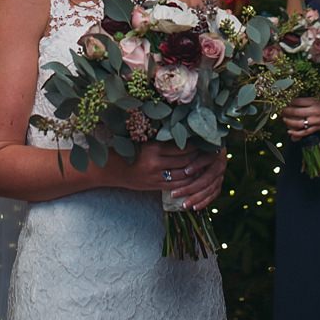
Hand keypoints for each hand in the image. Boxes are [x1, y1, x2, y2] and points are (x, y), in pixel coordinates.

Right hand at [104, 143, 224, 209]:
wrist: (109, 169)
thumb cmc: (126, 150)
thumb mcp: (142, 141)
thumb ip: (161, 140)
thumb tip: (184, 133)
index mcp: (153, 147)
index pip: (182, 146)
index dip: (196, 144)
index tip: (205, 139)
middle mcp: (155, 163)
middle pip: (185, 159)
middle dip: (199, 155)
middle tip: (210, 150)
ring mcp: (155, 177)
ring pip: (184, 174)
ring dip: (196, 169)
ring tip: (205, 162)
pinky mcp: (154, 186)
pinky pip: (177, 185)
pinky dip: (188, 181)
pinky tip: (194, 176)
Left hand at [169, 148, 228, 211]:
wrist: (211, 149)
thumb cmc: (197, 145)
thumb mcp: (194, 144)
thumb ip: (188, 147)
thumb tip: (175, 146)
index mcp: (215, 152)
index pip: (207, 158)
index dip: (197, 165)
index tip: (185, 171)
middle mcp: (220, 165)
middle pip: (207, 178)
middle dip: (190, 188)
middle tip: (174, 194)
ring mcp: (221, 176)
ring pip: (210, 189)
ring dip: (196, 198)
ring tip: (183, 205)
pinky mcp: (219, 184)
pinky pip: (213, 195)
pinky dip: (204, 202)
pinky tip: (194, 208)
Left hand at [282, 96, 319, 140]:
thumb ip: (311, 98)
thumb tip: (298, 99)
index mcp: (315, 102)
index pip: (298, 101)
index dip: (290, 101)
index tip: (286, 101)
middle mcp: (314, 112)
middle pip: (295, 112)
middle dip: (286, 111)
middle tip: (282, 110)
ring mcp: (315, 122)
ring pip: (298, 123)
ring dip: (289, 122)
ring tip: (284, 119)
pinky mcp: (316, 129)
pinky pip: (304, 132)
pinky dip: (296, 133)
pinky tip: (290, 132)